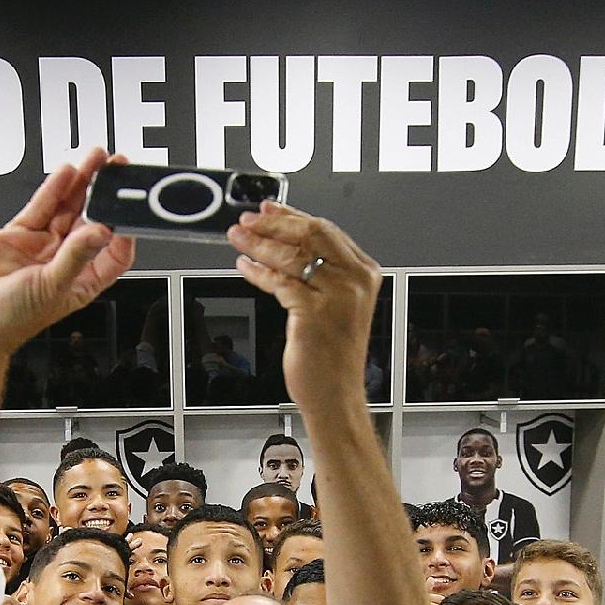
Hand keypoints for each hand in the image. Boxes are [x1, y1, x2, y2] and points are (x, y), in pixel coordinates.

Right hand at [0, 149, 136, 357]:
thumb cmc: (11, 320)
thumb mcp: (53, 287)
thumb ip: (76, 256)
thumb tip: (100, 231)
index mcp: (82, 282)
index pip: (114, 253)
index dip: (123, 231)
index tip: (129, 212)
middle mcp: (65, 261)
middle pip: (92, 221)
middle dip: (105, 195)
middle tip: (116, 169)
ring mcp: (43, 246)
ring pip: (68, 208)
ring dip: (82, 184)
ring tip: (95, 160)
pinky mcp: (20, 234)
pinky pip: (41, 207)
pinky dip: (54, 189)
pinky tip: (67, 173)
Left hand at [226, 204, 382, 414]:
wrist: (337, 395)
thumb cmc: (334, 356)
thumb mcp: (338, 305)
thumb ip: (323, 274)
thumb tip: (287, 243)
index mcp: (365, 273)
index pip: (326, 230)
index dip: (292, 215)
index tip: (269, 209)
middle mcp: (355, 281)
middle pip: (310, 234)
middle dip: (273, 224)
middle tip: (248, 221)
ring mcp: (337, 297)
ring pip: (291, 255)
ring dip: (259, 243)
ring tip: (239, 238)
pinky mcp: (313, 313)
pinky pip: (279, 282)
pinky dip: (258, 271)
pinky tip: (245, 266)